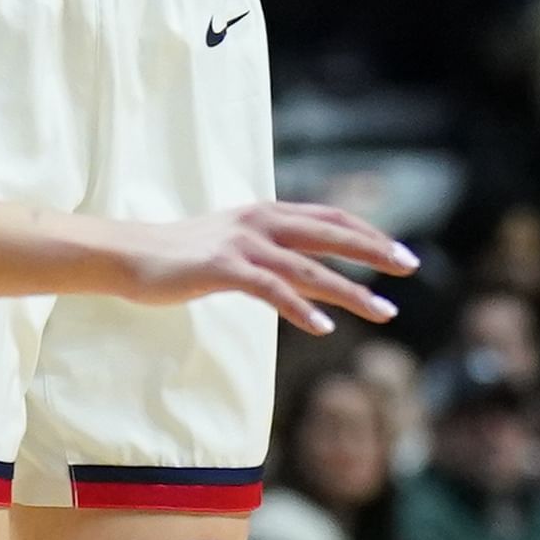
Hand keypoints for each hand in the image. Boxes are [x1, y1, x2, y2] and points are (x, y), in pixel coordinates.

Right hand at [115, 199, 416, 334]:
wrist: (129, 256)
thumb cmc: (183, 257)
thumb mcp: (238, 249)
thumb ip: (278, 258)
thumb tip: (319, 281)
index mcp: (266, 213)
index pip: (330, 218)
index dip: (368, 233)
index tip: (400, 252)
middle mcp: (260, 221)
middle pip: (330, 234)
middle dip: (374, 251)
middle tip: (411, 267)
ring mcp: (242, 244)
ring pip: (308, 267)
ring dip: (349, 290)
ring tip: (382, 310)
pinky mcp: (223, 268)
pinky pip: (271, 290)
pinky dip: (300, 308)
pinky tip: (324, 327)